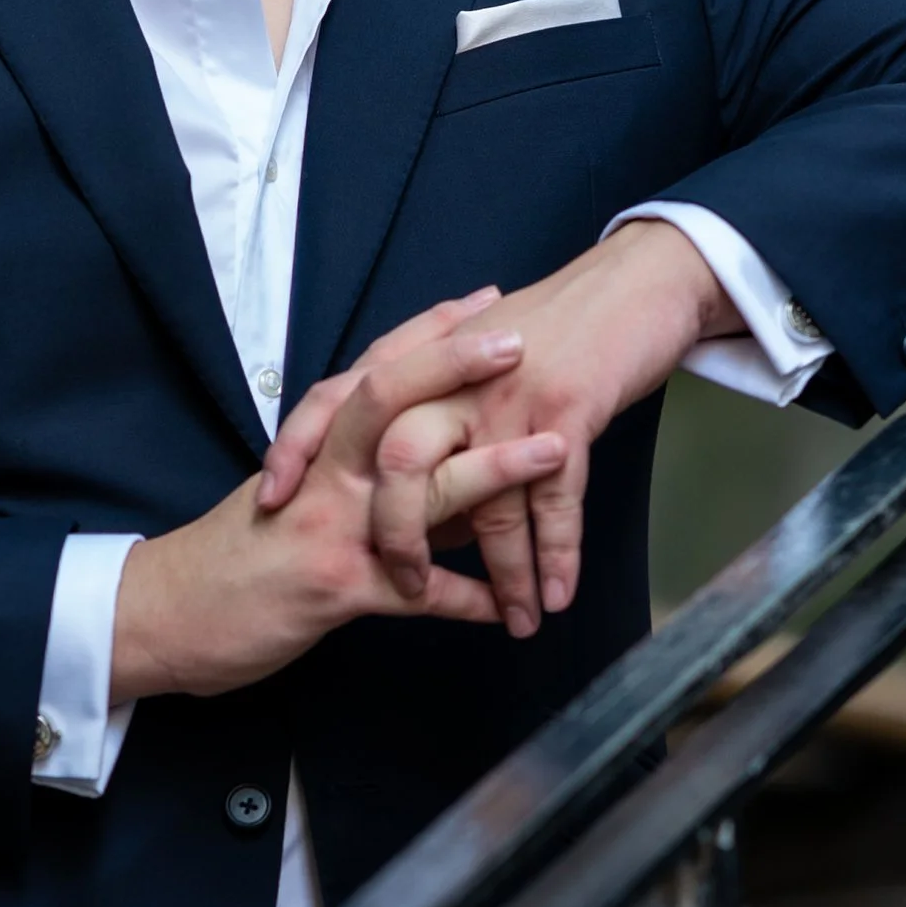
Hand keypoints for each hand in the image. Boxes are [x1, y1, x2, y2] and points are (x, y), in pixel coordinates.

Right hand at [112, 295, 567, 698]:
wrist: (162, 615)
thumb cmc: (234, 557)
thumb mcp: (292, 498)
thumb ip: (359, 474)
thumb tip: (436, 459)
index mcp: (314, 447)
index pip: (373, 370)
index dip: (429, 333)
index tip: (486, 300)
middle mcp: (321, 474)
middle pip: (386, 398)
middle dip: (453, 367)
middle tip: (519, 340)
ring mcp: (327, 527)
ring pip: (413, 485)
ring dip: (490, 467)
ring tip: (553, 453)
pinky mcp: (333, 589)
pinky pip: (412, 593)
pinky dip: (466, 599)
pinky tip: (510, 607)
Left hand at [257, 226, 739, 639]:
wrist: (632, 284)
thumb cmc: (554, 327)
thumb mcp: (476, 360)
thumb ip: (436, 415)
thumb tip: (418, 493)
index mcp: (423, 360)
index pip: (336, 402)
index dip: (298, 450)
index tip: (272, 503)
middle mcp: (454, 378)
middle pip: (401, 464)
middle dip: (400, 536)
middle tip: (406, 588)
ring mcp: (509, 396)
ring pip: (488, 501)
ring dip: (505, 571)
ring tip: (519, 622)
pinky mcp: (566, 411)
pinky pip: (554, 500)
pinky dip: (557, 555)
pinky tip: (557, 595)